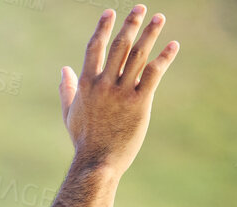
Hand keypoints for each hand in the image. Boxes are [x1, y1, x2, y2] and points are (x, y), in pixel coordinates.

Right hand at [60, 6, 178, 175]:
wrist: (97, 161)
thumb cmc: (83, 140)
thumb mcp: (70, 113)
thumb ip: (67, 89)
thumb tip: (63, 69)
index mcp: (86, 84)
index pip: (94, 48)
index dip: (103, 28)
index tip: (110, 12)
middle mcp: (103, 84)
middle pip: (119, 46)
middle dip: (130, 24)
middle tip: (141, 8)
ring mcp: (121, 92)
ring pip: (138, 55)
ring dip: (150, 34)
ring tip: (160, 18)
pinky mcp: (139, 103)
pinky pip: (154, 74)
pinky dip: (164, 57)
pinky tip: (173, 45)